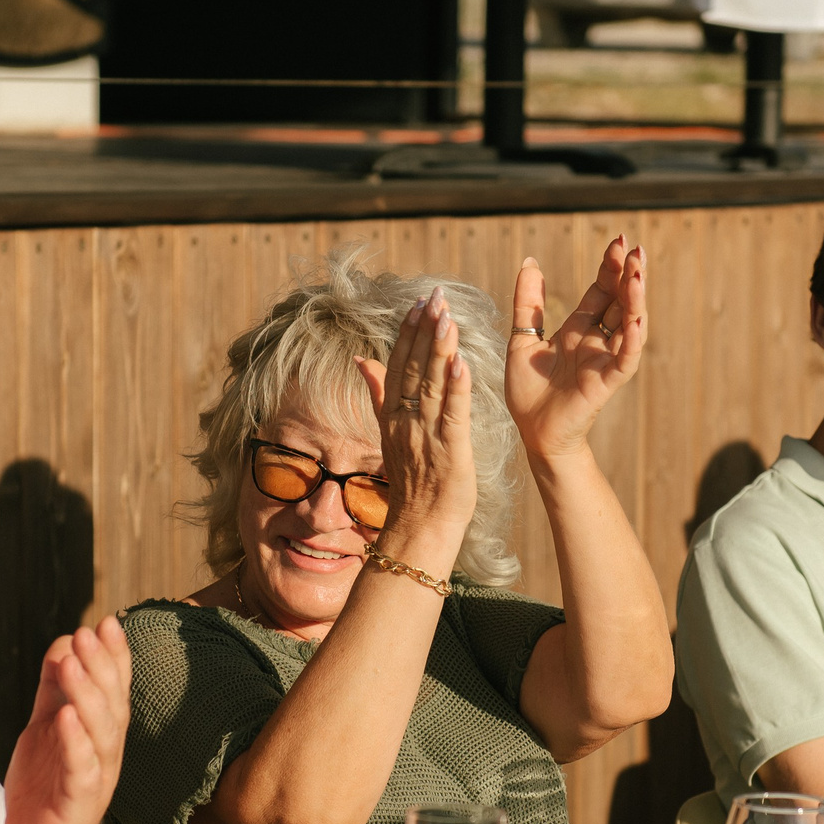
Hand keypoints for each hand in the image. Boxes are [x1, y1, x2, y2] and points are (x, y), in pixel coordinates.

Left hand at [5, 617, 131, 823]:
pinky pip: (81, 770)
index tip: (106, 622)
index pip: (113, 686)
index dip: (114, 655)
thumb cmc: (45, 786)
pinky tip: (66, 718)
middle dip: (100, 665)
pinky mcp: (78, 805)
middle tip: (86, 632)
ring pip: (101, 731)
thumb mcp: (45, 728)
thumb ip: (54, 689)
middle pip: (111, 702)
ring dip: (88, 694)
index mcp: (99, 730)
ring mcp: (96, 778)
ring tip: (71, 662)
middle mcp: (106, 751)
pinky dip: (76, 743)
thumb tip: (63, 643)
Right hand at [354, 288, 476, 575]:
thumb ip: (377, 393)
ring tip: (448, 318)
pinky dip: (457, 390)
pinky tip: (462, 365)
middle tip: (436, 296)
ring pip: (432, 386)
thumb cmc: (412, 481)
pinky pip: (453, 416)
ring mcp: (427, 437)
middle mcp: (406, 422)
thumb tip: (361, 358)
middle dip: (426, 330)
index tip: (418, 302)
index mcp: (393, 415)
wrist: (420, 527)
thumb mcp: (389, 432)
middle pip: (415, 368)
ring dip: (440, 351)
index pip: (399, 365)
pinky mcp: (450, 453)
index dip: (409, 333)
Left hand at [504, 239, 645, 460]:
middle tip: (635, 248)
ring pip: (628, 325)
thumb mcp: (522, 338)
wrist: (532, 433)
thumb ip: (528, 303)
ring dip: (635, 300)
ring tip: (638, 273)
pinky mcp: (605, 383)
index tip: (618, 241)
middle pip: (619, 302)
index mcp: (578, 329)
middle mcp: (596, 342)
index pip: (601, 292)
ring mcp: (603, 361)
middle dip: (628, 275)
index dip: (610, 268)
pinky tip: (636, 319)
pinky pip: (624, 359)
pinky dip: (631, 340)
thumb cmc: (529, 392)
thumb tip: (530, 262)